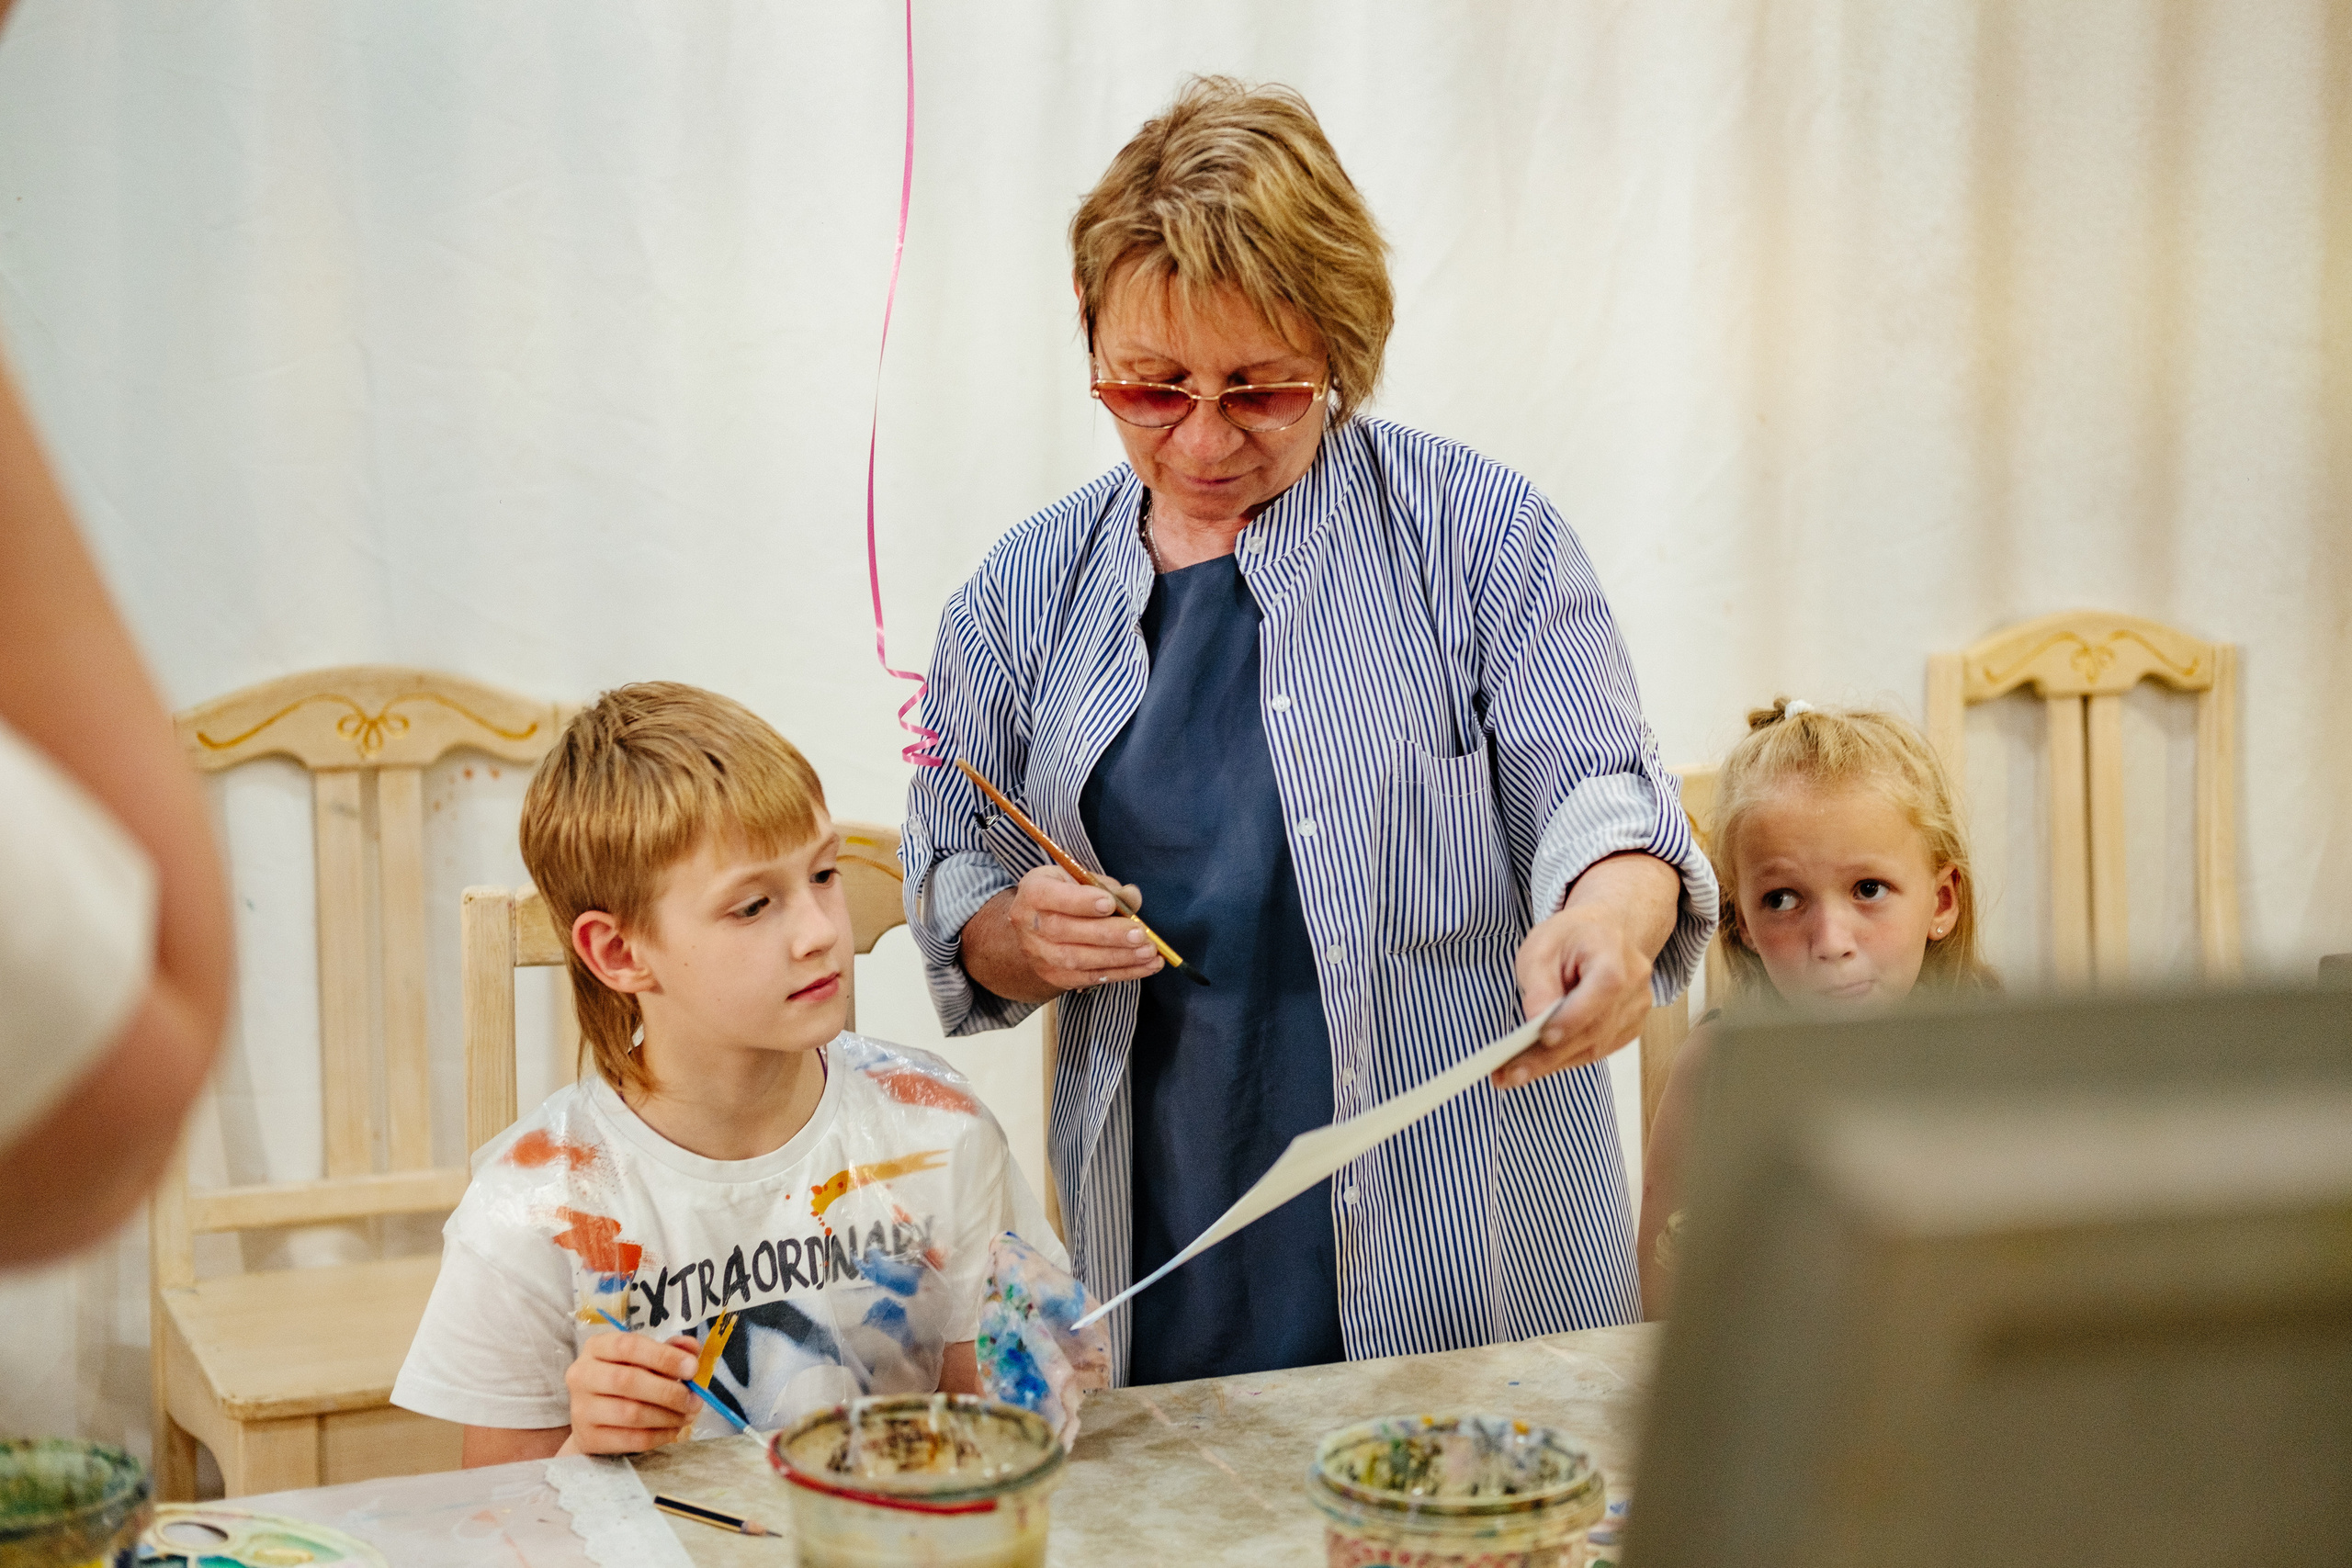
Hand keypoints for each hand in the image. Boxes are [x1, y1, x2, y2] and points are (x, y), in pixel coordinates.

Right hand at [562, 1331, 700, 1455]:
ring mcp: (581, 1409)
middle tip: (694, 1399)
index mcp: (596, 1347)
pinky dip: (659, 1435)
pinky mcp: (588, 1438)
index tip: (692, 1368)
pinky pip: (631, 1439)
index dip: (664, 1357)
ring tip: (687, 1415)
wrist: (592, 1418)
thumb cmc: (623, 1378)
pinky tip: (673, 1430)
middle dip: (669, 1392)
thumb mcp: (643, 1357)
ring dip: (668, 1416)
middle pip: (628, 1381)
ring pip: (631, 1413)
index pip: (629, 1345)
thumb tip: (692, 1348)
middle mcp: (582, 1375)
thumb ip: (669, 1350)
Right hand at [961, 866, 1161, 1002]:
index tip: (1109, 904)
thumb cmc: (1067, 895)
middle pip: (1064, 932)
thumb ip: (1107, 887)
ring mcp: (1040, 954)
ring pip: (1077, 960)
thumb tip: (1132, 897)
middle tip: (1140, 934)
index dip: (1079, 902)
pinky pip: (1089, 978)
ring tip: (1149, 952)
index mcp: (1034, 891)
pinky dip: (1122, 973)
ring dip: (1118, 957)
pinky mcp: (1055, 976)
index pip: (1048, 896)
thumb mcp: (1081, 879)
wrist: (1039, 927)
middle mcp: (1029, 924)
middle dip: (1107, 934)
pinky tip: (1147, 966)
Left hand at [1500, 851, 1680, 1088]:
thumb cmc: (1572, 937)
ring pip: (1594, 1048)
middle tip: (1509, 1073)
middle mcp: (1635, 987)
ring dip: (1552, 1064)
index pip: (1603, 990)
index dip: (1573, 1017)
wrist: (1606, 934)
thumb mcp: (1542, 945)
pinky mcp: (1629, 1029)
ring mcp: (1636, 1011)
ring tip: (1512, 1074)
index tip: (1541, 1037)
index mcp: (1616, 956)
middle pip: (1595, 1029)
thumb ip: (1540, 983)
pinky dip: (1566, 1059)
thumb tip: (1536, 1021)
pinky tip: (1536, 1065)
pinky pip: (1596, 1051)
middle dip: (1549, 1055)